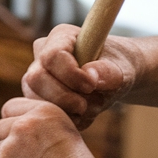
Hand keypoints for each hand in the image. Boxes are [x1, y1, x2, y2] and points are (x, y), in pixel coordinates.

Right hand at [22, 24, 140, 128]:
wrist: (116, 81)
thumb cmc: (119, 66)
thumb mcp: (122, 67)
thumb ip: (108, 71)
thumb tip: (90, 74)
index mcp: (60, 37)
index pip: (52, 56)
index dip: (70, 74)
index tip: (92, 85)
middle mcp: (41, 58)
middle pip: (35, 79)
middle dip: (63, 97)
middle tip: (86, 105)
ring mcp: (36, 81)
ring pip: (36, 101)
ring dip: (68, 110)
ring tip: (94, 106)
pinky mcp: (38, 100)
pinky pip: (44, 115)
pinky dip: (68, 120)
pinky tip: (86, 114)